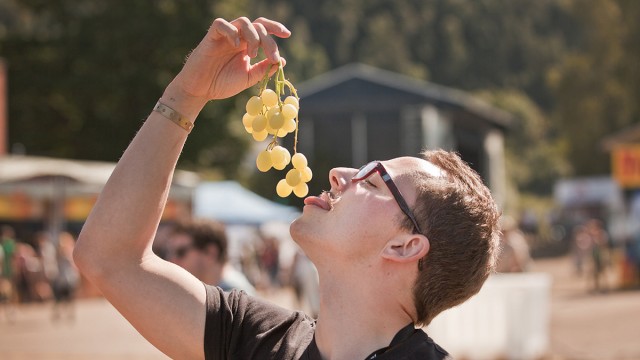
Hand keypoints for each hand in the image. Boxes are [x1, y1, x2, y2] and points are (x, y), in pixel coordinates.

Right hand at [167, 17, 290, 101]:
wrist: (201, 91)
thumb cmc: (222, 84)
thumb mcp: (248, 78)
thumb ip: (263, 69)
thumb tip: (281, 60)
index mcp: (247, 45)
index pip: (263, 29)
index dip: (275, 28)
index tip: (287, 34)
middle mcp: (238, 37)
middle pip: (258, 25)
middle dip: (269, 41)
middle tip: (271, 56)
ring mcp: (225, 36)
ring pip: (243, 22)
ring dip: (253, 37)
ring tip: (252, 55)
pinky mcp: (211, 37)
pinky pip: (221, 24)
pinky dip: (231, 32)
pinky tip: (236, 45)